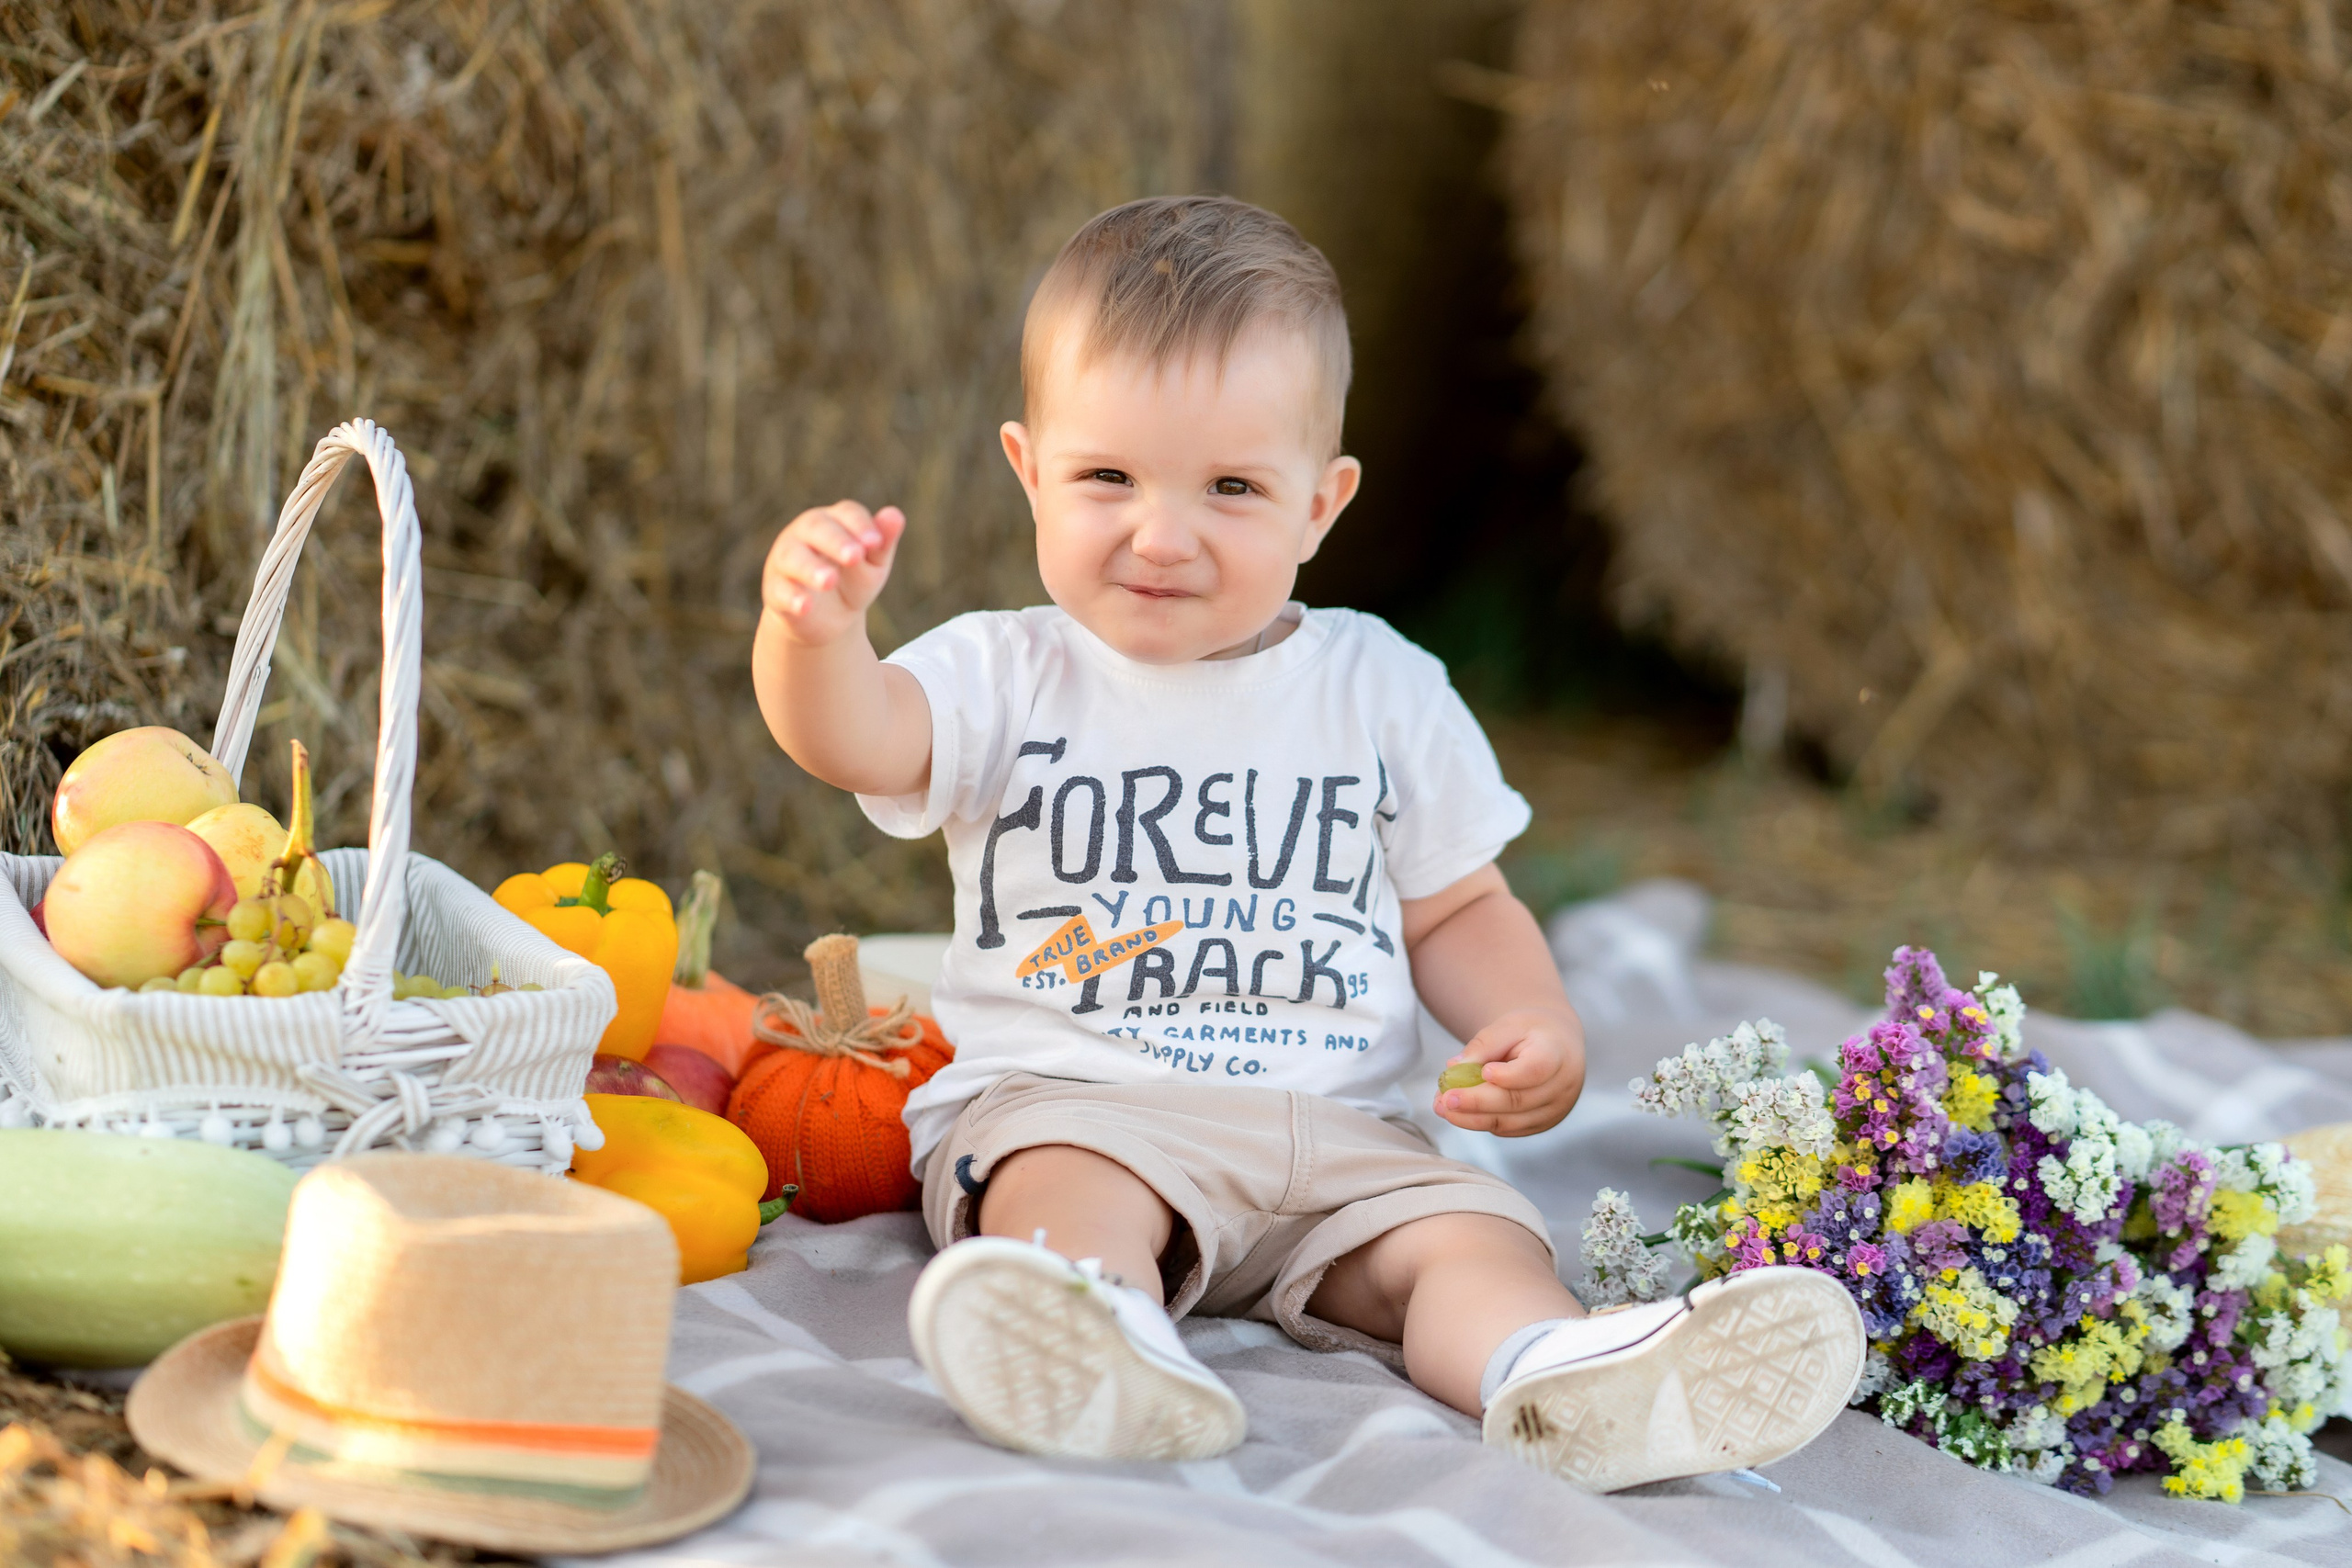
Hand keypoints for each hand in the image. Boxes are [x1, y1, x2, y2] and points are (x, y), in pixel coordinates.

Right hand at [761, 501, 905, 646]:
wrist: (828, 621)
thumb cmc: (853, 581)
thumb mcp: (873, 565)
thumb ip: (883, 543)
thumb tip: (896, 515)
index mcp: (834, 521)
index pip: (847, 513)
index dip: (861, 525)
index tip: (876, 542)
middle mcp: (805, 534)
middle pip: (817, 528)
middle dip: (836, 541)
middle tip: (854, 556)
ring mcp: (786, 561)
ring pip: (793, 557)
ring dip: (811, 568)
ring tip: (829, 581)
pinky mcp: (775, 590)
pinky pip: (780, 591)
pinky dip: (792, 598)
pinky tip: (805, 606)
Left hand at [1433, 1008, 1584, 1136]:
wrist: (1557, 1046)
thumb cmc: (1531, 1032)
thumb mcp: (1509, 1025)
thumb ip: (1484, 1044)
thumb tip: (1454, 1068)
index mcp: (1557, 1055)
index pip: (1535, 1070)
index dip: (1508, 1076)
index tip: (1482, 1072)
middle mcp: (1561, 1088)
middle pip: (1516, 1101)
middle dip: (1476, 1102)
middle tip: (1445, 1099)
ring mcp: (1553, 1111)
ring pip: (1509, 1122)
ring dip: (1471, 1118)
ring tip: (1441, 1107)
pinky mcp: (1540, 1125)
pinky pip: (1506, 1128)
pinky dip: (1479, 1122)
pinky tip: (1458, 1112)